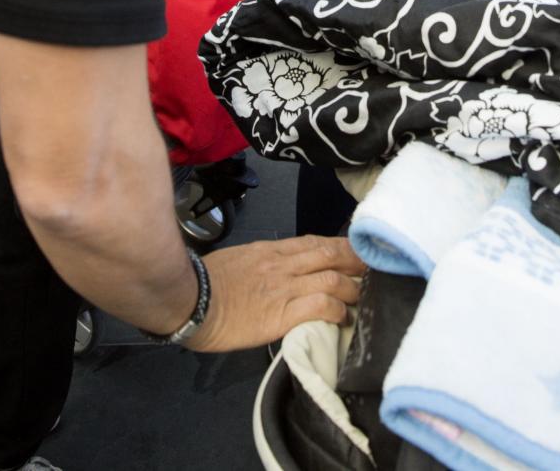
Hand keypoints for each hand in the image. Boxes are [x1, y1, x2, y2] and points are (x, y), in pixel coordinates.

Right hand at [184, 235, 366, 351]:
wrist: (188, 299)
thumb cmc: (204, 282)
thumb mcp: (237, 260)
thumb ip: (260, 263)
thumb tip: (274, 271)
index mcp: (269, 250)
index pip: (313, 241)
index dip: (338, 246)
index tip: (353, 252)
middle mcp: (281, 264)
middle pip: (329, 254)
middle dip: (355, 260)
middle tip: (372, 269)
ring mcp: (283, 287)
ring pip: (331, 277)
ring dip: (352, 287)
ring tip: (361, 298)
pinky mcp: (281, 313)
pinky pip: (320, 306)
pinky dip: (336, 310)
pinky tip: (343, 318)